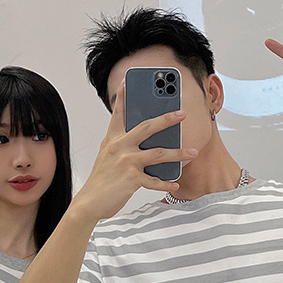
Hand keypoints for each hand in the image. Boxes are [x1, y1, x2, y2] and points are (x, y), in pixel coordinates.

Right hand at [73, 82, 197, 221]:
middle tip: (182, 113)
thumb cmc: (101, 181)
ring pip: (158, 153)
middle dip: (167, 119)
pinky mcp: (131, 179)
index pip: (119, 113)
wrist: (89, 202)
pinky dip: (166, 183)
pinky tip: (175, 184)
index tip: (129, 81)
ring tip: (192, 152)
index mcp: (113, 139)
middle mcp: (120, 146)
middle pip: (147, 127)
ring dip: (178, 153)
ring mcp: (126, 162)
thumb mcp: (108, 157)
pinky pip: (155, 180)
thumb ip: (122, 145)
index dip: (124, 96)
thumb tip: (146, 142)